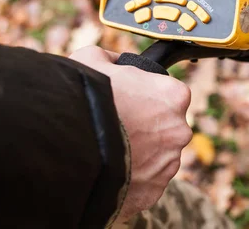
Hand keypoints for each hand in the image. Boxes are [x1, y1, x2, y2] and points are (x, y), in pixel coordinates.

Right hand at [69, 46, 191, 220]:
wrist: (69, 149)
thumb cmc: (84, 100)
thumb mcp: (91, 60)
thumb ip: (110, 57)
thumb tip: (114, 60)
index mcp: (173, 96)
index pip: (168, 93)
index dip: (145, 94)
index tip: (129, 98)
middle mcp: (179, 130)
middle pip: (164, 126)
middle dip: (145, 126)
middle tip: (117, 125)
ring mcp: (168, 164)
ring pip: (156, 156)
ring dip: (138, 153)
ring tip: (109, 149)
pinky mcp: (153, 191)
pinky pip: (144, 182)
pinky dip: (130, 177)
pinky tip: (109, 169)